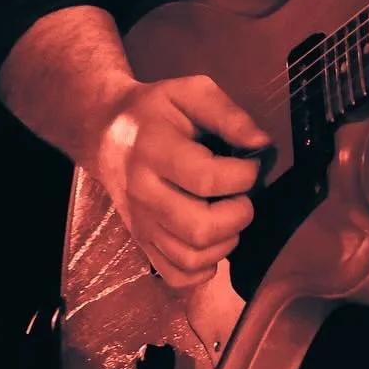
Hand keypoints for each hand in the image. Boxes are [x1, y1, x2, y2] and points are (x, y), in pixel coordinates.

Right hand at [91, 74, 269, 290]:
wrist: (106, 133)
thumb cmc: (156, 109)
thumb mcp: (191, 92)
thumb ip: (229, 115)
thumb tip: (262, 145)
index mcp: (155, 149)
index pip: (207, 178)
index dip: (244, 175)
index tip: (251, 163)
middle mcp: (144, 193)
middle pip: (200, 228)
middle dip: (239, 214)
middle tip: (243, 194)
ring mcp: (141, 224)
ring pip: (191, 258)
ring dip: (226, 242)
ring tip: (229, 214)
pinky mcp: (142, 243)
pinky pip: (176, 276)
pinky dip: (204, 268)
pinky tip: (213, 241)